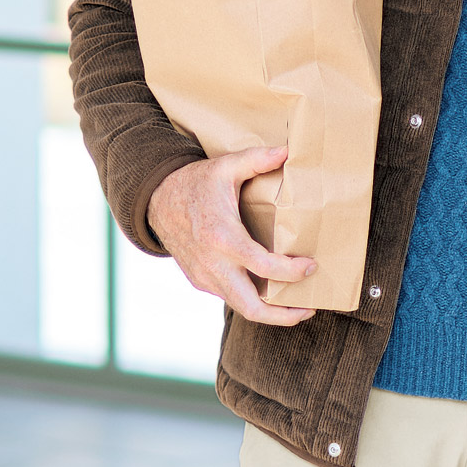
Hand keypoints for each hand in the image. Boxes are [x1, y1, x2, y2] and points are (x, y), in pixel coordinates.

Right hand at [147, 145, 317, 325]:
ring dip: (269, 312)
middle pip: (250, 307)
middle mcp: (213, 264)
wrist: (155, 200)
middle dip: (282, 316)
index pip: (263, 267)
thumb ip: (257, 158)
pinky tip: (271, 291)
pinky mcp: (200, 281)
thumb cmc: (196, 182)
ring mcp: (204, 276)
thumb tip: (288, 151)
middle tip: (308, 309)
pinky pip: (229, 297)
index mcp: (223, 238)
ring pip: (240, 307)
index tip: (311, 266)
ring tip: (296, 306)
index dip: (290, 272)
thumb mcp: (226, 166)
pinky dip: (252, 300)